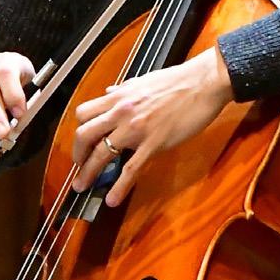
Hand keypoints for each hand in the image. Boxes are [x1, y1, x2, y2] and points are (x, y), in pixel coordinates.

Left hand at [70, 46, 233, 206]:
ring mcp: (136, 129)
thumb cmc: (177, 80)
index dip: (78, 129)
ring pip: (102, 154)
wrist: (203, 83)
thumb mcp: (143, 81)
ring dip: (88, 173)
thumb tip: (110, 93)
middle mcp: (122, 112)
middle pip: (85, 135)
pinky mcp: (154, 143)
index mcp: (119, 97)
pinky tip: (112, 199)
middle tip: (78, 166)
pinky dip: (119, 187)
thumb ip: (123, 89)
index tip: (81, 141)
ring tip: (83, 186)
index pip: (84, 113)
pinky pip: (131, 169)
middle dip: (77, 154)